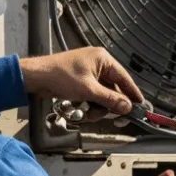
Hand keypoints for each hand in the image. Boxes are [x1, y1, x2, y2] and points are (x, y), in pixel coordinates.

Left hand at [21, 46, 143, 115]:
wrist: (35, 77)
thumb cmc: (59, 76)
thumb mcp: (88, 90)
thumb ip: (110, 99)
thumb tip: (127, 107)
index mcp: (103, 59)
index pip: (124, 78)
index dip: (132, 93)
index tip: (140, 106)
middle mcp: (98, 64)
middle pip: (113, 88)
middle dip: (108, 104)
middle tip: (108, 116)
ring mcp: (89, 72)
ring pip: (102, 94)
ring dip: (97, 107)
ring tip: (87, 114)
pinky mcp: (80, 81)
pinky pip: (92, 95)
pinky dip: (89, 104)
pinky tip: (82, 110)